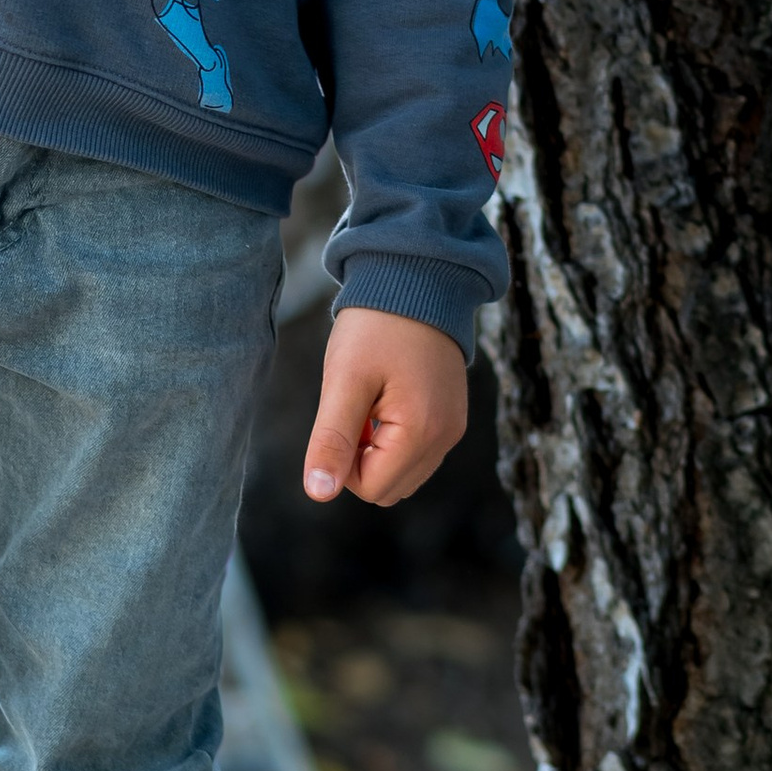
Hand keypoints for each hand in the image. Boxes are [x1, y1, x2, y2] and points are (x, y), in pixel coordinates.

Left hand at [302, 307, 469, 506]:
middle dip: (360, 459)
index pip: (371, 488)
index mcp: (422, 432)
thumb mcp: (344, 380)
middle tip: (354, 407)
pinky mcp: (452, 416)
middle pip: (389, 488)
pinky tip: (385, 397)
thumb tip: (318, 493)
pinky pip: (417, 452)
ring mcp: (453, 428)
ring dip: (376, 450)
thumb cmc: (375, 326)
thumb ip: (332, 439)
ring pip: (403, 473)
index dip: (342, 461)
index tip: (341, 415)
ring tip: (370, 400)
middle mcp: (446, 438)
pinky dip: (393, 438)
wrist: (416, 277)